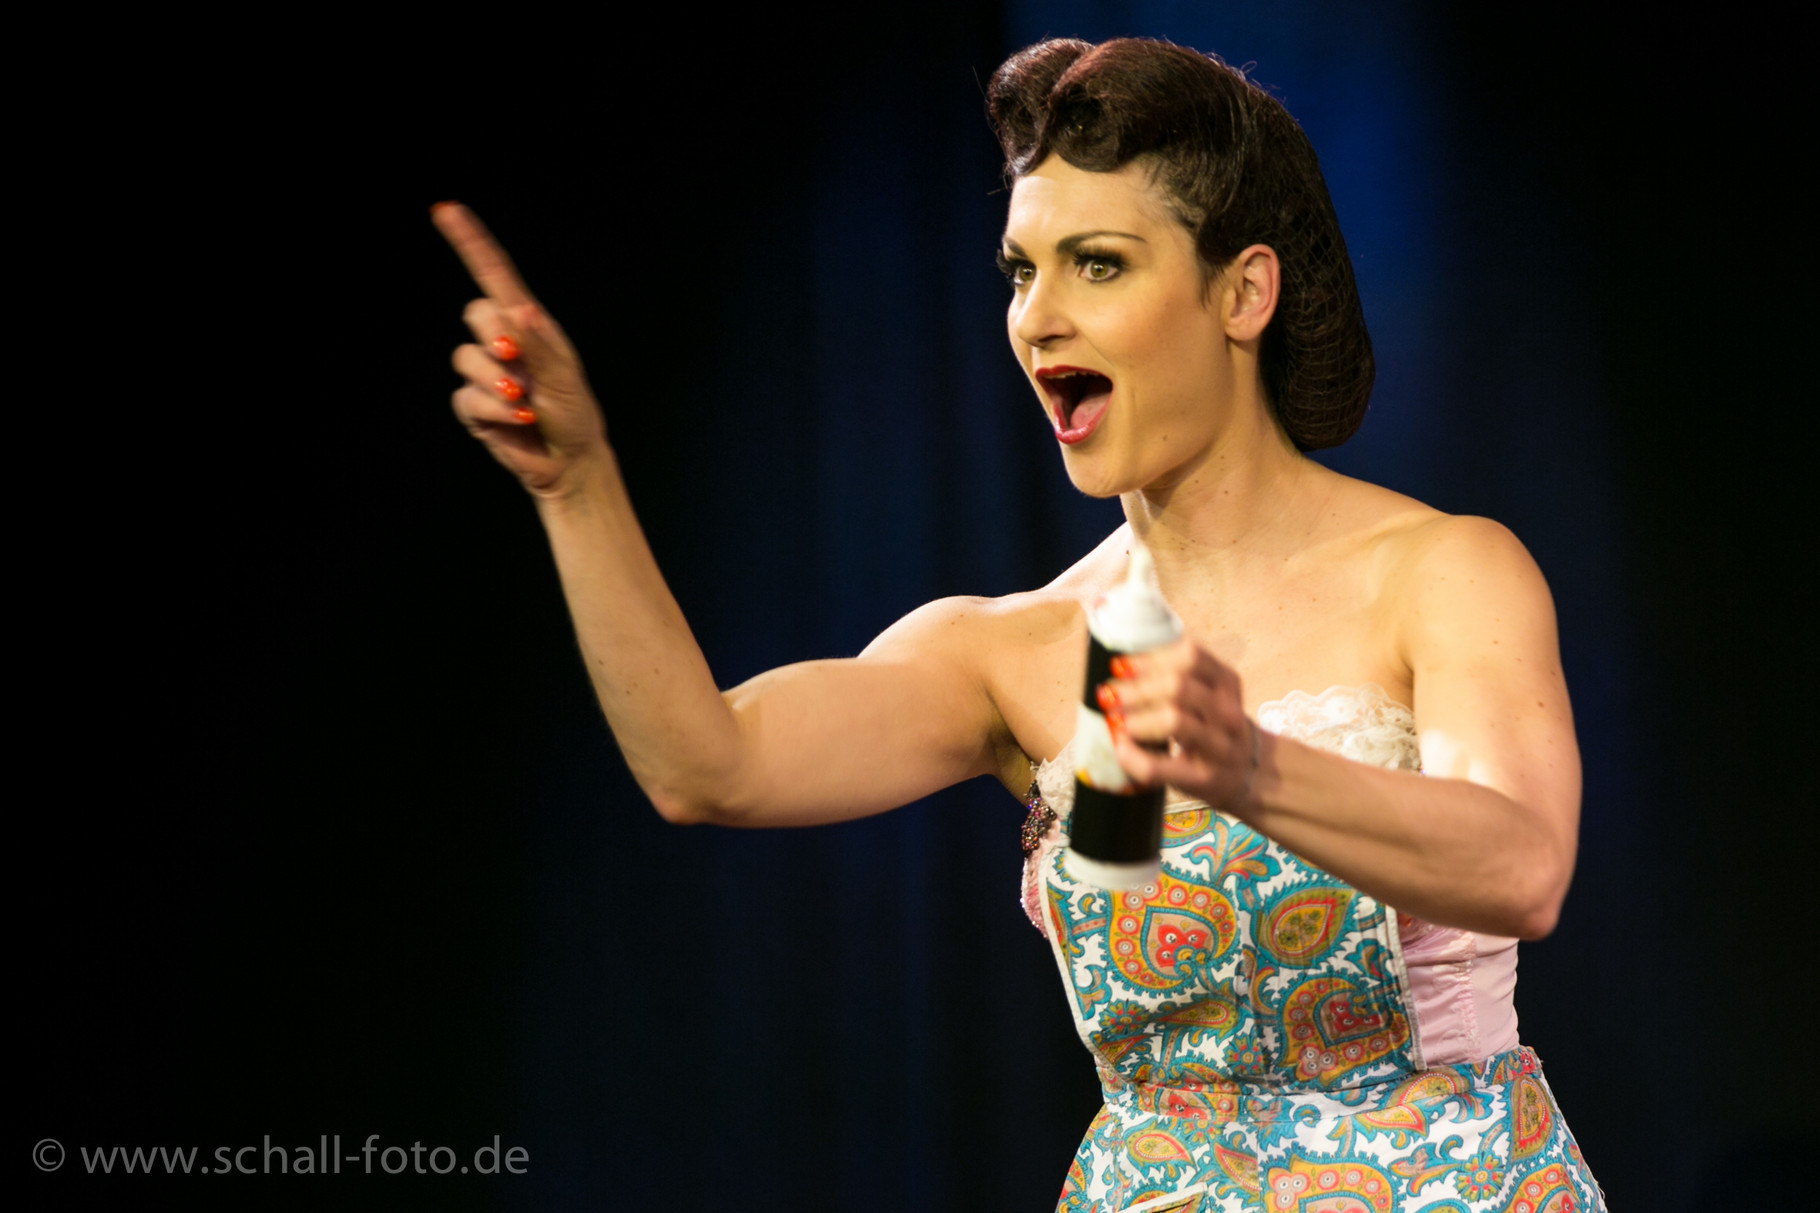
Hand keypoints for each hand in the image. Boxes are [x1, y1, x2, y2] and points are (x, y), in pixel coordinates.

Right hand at [432, 202, 607, 496]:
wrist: (569, 461)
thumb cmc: (574, 413)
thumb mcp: (563, 376)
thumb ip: (540, 344)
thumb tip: (519, 311)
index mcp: (529, 325)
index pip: (495, 275)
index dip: (470, 243)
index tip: (446, 210)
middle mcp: (503, 342)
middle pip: (475, 312)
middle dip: (493, 333)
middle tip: (516, 357)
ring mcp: (485, 373)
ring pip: (465, 357)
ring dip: (494, 379)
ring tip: (524, 398)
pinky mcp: (473, 406)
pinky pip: (466, 397)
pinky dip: (493, 408)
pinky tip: (518, 418)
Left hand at [1103, 638, 1257, 810]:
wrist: (1250, 774)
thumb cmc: (1215, 727)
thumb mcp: (1210, 694)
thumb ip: (1177, 676)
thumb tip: (1121, 666)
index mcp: (1226, 682)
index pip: (1191, 656)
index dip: (1150, 658)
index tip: (1120, 664)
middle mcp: (1227, 711)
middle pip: (1179, 686)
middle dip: (1137, 689)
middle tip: (1110, 695)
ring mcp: (1219, 746)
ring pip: (1174, 721)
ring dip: (1137, 719)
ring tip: (1116, 720)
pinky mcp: (1203, 778)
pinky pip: (1159, 766)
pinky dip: (1133, 757)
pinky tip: (1121, 749)